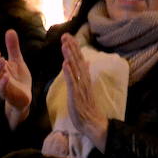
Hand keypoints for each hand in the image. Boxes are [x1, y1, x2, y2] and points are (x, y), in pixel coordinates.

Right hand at [0, 29, 31, 123]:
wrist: (24, 98)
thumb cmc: (18, 79)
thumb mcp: (17, 61)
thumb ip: (12, 48)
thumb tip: (10, 30)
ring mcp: (1, 86)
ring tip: (2, 60)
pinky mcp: (7, 95)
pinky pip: (2, 89)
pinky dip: (3, 83)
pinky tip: (6, 76)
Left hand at [60, 34, 107, 151]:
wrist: (92, 122)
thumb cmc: (86, 106)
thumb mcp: (84, 87)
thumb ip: (84, 73)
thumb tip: (86, 61)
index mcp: (84, 77)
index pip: (79, 59)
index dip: (74, 47)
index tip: (68, 36)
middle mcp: (83, 80)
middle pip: (77, 60)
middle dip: (71, 47)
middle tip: (65, 34)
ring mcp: (80, 87)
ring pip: (75, 68)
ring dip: (70, 56)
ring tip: (65, 44)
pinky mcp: (76, 95)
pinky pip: (72, 82)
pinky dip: (69, 73)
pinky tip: (65, 64)